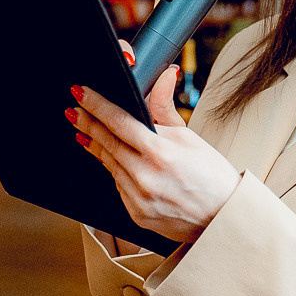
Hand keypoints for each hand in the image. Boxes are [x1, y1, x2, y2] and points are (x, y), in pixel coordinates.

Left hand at [70, 68, 239, 245]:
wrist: (222, 218)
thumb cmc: (212, 175)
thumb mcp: (190, 136)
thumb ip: (165, 108)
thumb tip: (164, 77)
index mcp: (160, 153)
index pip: (119, 121)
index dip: (96, 105)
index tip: (81, 93)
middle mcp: (145, 177)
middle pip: (107, 143)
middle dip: (87, 123)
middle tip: (73, 110)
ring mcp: (138, 198)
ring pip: (109, 165)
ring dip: (97, 146)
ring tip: (85, 131)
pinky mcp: (136, 214)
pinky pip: (119, 186)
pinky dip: (116, 171)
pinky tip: (114, 160)